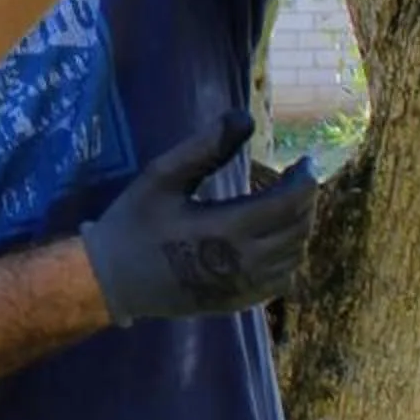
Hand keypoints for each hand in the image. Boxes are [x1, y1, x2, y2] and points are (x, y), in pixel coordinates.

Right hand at [81, 116, 322, 325]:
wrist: (113, 280)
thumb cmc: (134, 223)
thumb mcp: (162, 177)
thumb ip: (205, 147)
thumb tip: (246, 117)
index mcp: (227, 229)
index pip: (289, 204)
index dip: (305, 179)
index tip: (304, 161)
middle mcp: (244, 263)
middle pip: (299, 229)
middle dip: (306, 200)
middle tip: (298, 177)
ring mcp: (243, 287)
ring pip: (295, 256)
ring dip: (300, 227)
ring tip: (288, 203)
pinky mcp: (238, 302)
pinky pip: (281, 280)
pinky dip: (289, 256)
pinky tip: (275, 238)